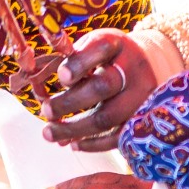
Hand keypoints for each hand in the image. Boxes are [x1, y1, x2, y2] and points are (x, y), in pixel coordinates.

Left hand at [42, 29, 157, 150]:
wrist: (147, 65)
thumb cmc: (108, 58)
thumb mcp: (92, 47)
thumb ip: (72, 62)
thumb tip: (41, 88)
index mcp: (116, 44)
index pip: (101, 48)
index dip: (79, 63)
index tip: (61, 77)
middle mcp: (133, 68)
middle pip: (103, 87)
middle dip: (70, 102)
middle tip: (46, 110)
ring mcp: (142, 94)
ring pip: (109, 117)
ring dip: (75, 128)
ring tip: (50, 133)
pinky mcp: (144, 117)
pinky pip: (119, 136)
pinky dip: (94, 144)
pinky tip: (74, 143)